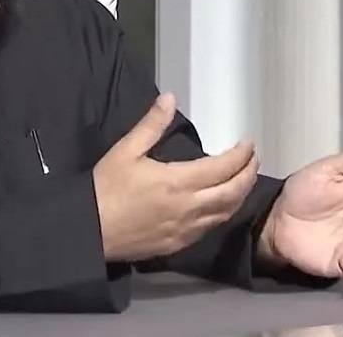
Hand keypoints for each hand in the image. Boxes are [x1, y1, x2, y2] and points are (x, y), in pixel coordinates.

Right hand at [93, 93, 259, 261]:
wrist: (89, 231)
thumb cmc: (106, 188)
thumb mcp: (125, 151)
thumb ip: (151, 125)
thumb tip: (170, 98)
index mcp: (178, 181)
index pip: (222, 167)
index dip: (240, 155)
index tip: (248, 143)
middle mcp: (190, 208)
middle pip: (232, 193)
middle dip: (248, 174)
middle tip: (253, 160)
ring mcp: (187, 230)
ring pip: (225, 213)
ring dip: (240, 195)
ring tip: (243, 180)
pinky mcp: (179, 244)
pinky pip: (210, 228)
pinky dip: (223, 213)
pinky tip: (220, 206)